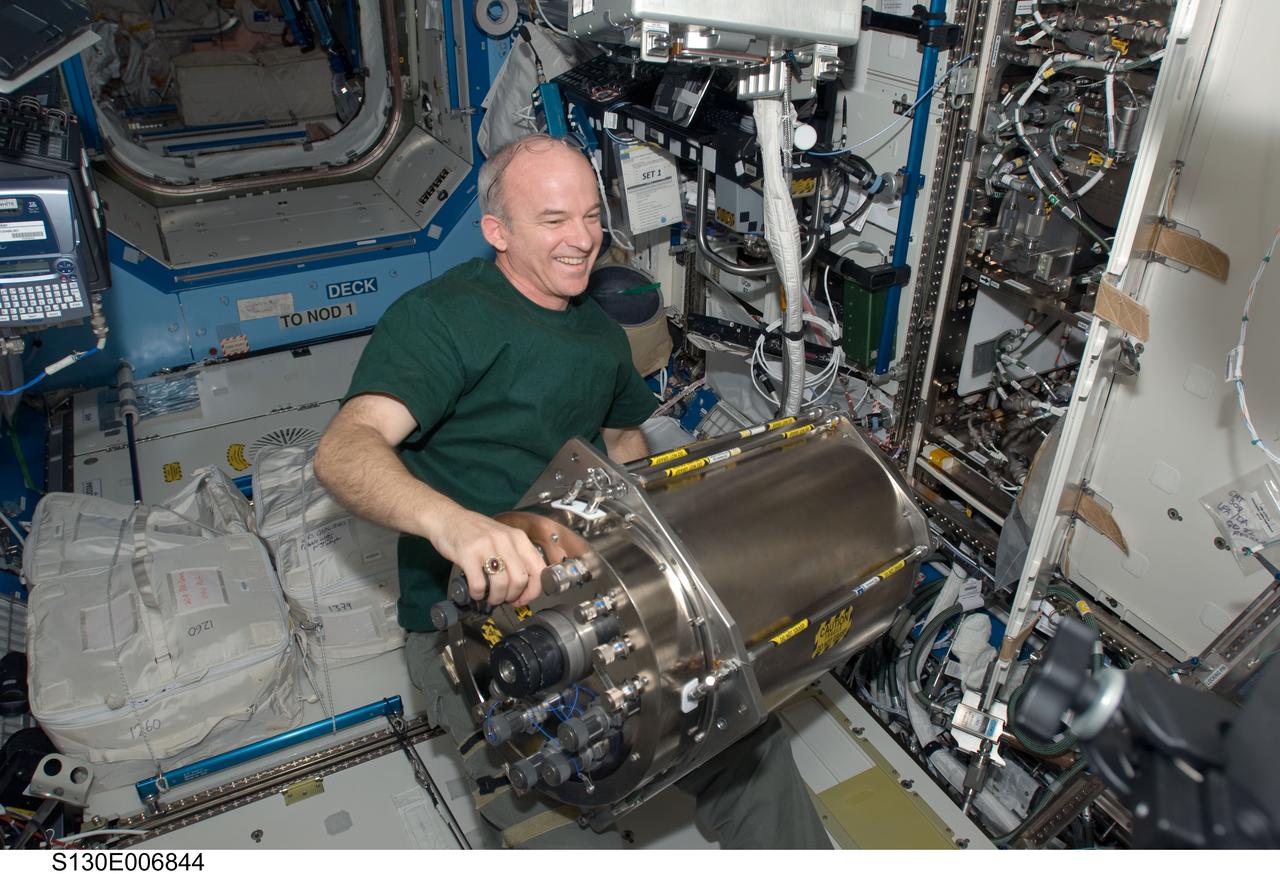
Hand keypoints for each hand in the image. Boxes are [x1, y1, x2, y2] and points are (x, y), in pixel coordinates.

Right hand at [431, 508, 545, 606]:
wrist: (447, 518)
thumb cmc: (474, 530)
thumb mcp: (503, 537)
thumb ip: (516, 557)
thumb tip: (524, 586)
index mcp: (518, 537)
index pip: (539, 568)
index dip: (533, 590)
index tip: (524, 598)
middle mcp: (505, 540)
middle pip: (520, 579)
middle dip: (513, 596)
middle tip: (505, 599)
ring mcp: (486, 546)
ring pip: (502, 584)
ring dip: (496, 598)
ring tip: (490, 597)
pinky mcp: (467, 554)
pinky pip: (479, 584)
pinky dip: (478, 594)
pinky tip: (476, 592)